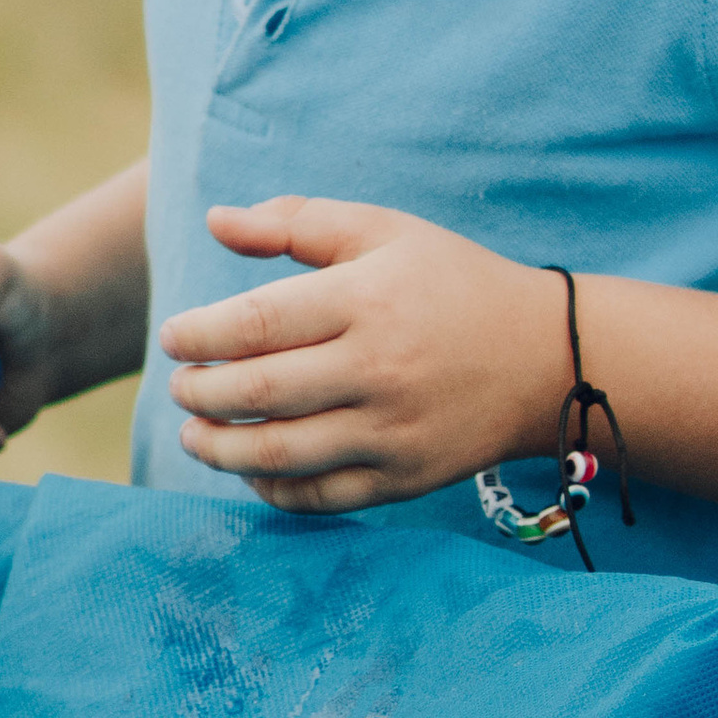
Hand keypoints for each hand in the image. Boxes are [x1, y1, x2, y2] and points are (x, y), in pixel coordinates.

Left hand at [163, 197, 566, 513]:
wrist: (546, 358)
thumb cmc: (451, 282)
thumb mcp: (384, 231)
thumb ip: (296, 223)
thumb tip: (214, 221)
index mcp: (368, 299)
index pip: (255, 322)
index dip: (198, 333)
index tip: (172, 337)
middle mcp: (378, 368)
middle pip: (258, 391)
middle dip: (198, 393)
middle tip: (178, 387)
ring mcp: (392, 431)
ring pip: (278, 453)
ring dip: (218, 449)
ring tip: (194, 435)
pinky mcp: (404, 479)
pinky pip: (318, 496)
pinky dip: (270, 488)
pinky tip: (250, 467)